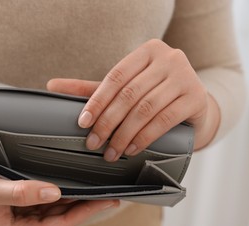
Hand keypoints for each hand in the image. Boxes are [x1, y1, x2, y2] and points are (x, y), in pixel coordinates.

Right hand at [0, 136, 119, 225]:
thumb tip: (56, 192)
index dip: (86, 212)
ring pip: (56, 208)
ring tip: (97, 185)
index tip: (108, 199)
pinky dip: (60, 191)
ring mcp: (22, 216)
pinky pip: (46, 199)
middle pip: (62, 217)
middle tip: (111, 190)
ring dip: (75, 197)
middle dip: (86, 204)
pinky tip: (72, 181)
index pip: (61, 224)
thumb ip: (22, 192)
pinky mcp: (20, 204)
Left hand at [48, 39, 219, 160]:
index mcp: (147, 51)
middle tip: (93, 144)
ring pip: (145, 109)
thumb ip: (92, 89)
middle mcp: (169, 58)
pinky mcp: (196, 98)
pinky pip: (164, 120)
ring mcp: (185, 76)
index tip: (83, 124)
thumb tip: (52, 86)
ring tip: (111, 153)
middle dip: (108, 123)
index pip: (115, 77)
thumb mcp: (124, 89)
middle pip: (129, 94)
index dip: (97, 101)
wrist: (193, 105)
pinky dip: (144, 137)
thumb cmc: (153, 95)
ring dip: (124, 135)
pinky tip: (131, 149)